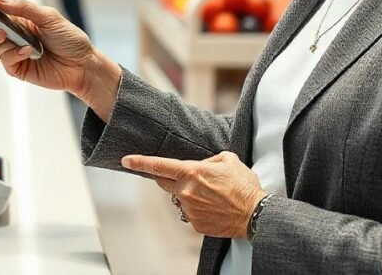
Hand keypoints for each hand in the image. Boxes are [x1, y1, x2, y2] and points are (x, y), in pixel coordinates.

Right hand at [0, 0, 118, 115]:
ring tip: (10, 37)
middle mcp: (11, 35)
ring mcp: (13, 52)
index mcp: (16, 19)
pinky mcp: (17, 68)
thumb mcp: (49, 16)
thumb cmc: (69, 38)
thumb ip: (23, 7)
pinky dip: (12, 55)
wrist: (83, 64)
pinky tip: (27, 52)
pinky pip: (4, 61)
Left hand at [121, 152, 265, 238]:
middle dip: (171, 178)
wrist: (254, 214)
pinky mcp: (194, 224)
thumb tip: (200, 164)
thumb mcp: (228, 160)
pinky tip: (212, 206)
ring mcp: (189, 209)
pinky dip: (197, 208)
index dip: (140, 162)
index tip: (126, 160)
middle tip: (191, 179)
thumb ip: (208, 159)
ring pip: (179, 198)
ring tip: (211, 195)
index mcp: (192, 172)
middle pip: (165, 182)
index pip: (159, 166)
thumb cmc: (243, 186)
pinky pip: (189, 212)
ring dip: (189, 194)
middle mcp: (186, 192)